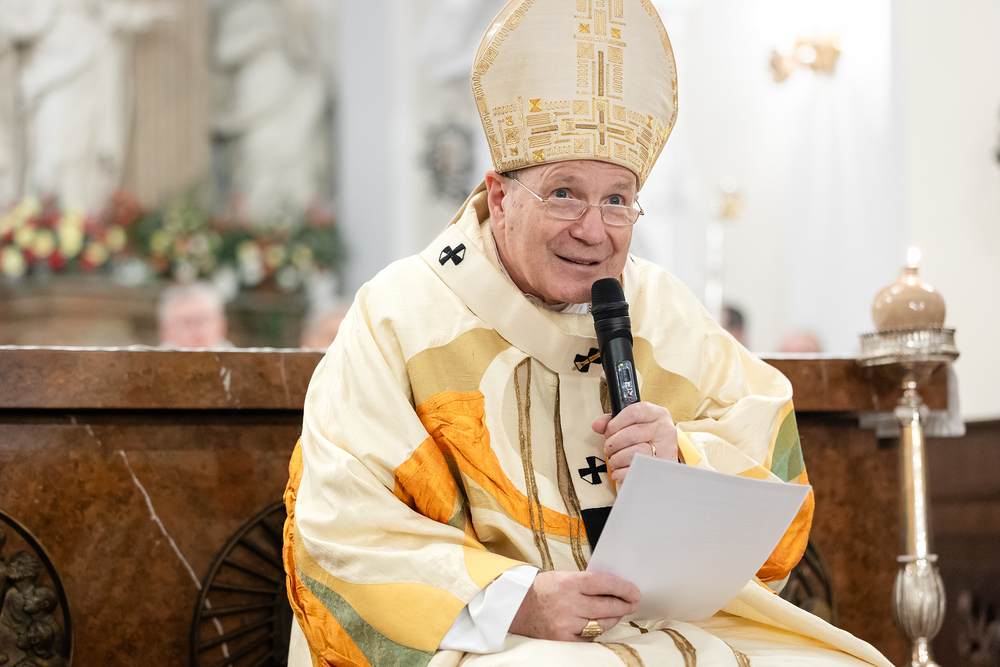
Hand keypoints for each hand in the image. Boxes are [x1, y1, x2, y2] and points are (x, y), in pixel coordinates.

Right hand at [508, 570, 640, 640]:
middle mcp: (567, 604)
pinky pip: (590, 638)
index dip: (623, 587)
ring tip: (616, 612)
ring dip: (613, 618)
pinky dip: (595, 631)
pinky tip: (595, 624)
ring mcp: (565, 624)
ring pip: (602, 623)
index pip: (604, 583)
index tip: (634, 591)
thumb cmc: (543, 590)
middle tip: (632, 603)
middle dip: (624, 604)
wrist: (515, 608)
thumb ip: (587, 583)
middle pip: (607, 606)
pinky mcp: (563, 640)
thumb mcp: (563, 577)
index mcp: (567, 582)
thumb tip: (617, 588)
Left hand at [592, 401, 678, 483]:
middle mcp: (664, 428)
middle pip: (631, 435)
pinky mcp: (663, 466)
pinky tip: (619, 471)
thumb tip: (597, 425)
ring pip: (634, 453)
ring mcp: (666, 448)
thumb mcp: (633, 422)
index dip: (615, 424)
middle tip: (608, 449)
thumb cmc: (645, 436)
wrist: (664, 454)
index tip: (608, 432)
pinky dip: (623, 473)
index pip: (633, 413)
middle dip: (613, 444)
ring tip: (614, 460)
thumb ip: (613, 421)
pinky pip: (638, 470)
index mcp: (656, 413)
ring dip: (617, 459)